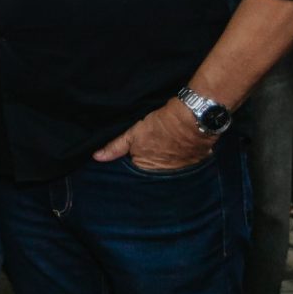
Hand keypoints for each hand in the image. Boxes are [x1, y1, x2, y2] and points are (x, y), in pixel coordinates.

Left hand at [92, 98, 213, 170]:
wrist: (192, 119)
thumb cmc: (160, 125)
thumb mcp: (133, 134)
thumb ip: (115, 147)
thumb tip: (97, 157)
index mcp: (147, 169)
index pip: (135, 172)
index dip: (134, 163)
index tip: (133, 156)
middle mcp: (164, 175)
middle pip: (152, 172)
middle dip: (149, 166)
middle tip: (150, 151)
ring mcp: (182, 171)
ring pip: (168, 170)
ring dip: (166, 163)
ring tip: (164, 150)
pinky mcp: (195, 165)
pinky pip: (185, 166)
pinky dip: (181, 160)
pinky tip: (179, 151)